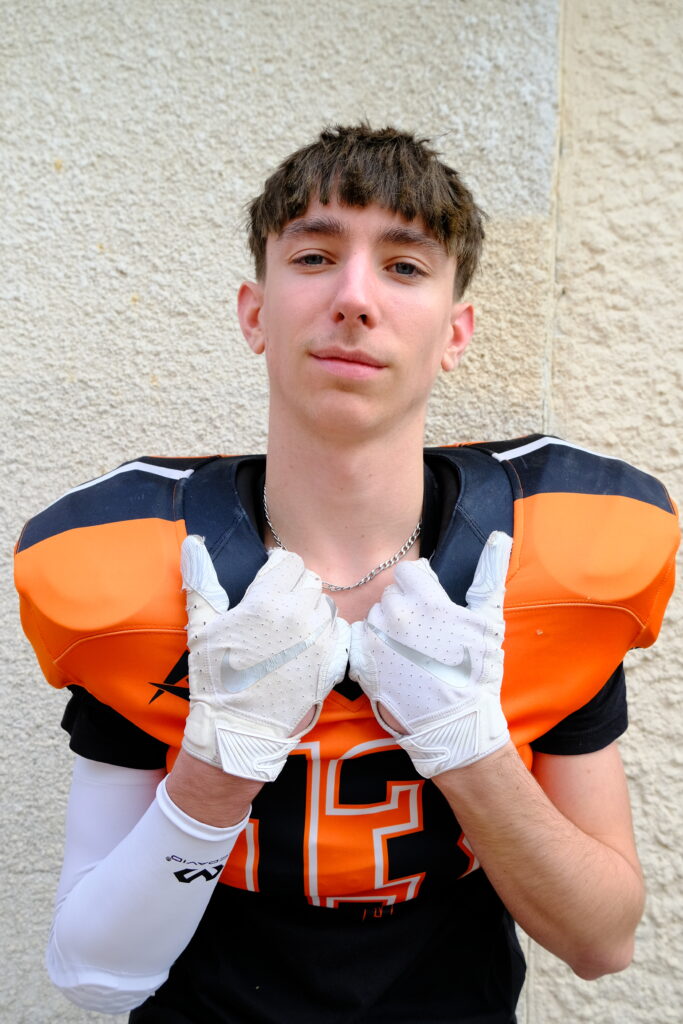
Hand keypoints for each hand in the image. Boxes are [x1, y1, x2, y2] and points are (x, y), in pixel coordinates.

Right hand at [180, 536, 349, 781]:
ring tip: (289, 631)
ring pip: (326, 605)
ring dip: (310, 611)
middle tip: (276, 609)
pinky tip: (305, 648)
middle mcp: (298, 616)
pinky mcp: (333, 662)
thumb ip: (201, 580)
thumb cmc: (215, 677)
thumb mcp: (202, 626)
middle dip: (294, 589)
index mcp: (266, 602)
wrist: (237, 728)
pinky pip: (339, 631)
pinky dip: (326, 634)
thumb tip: (193, 543)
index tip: (267, 584)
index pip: (290, 561)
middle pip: (310, 581)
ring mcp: (319, 640)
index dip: (277, 570)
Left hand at [349, 531, 511, 776]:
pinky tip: (391, 663)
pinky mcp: (361, 664)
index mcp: (426, 602)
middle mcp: (396, 617)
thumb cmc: (477, 674)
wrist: (456, 725)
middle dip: (404, 609)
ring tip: (409, 653)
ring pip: (374, 618)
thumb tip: (499, 536)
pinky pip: (358, 641)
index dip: (419, 589)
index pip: (407, 573)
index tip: (430, 608)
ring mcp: (375, 641)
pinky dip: (371, 648)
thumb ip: (489, 575)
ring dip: (387, 629)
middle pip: (390, 596)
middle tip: (424, 636)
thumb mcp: (489, 622)